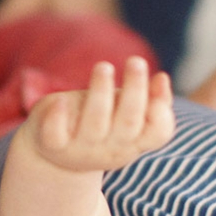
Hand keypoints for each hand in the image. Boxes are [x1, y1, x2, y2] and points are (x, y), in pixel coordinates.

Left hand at [24, 57, 174, 173]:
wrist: (55, 154)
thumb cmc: (100, 123)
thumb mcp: (126, 115)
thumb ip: (151, 100)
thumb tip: (162, 78)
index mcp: (134, 142)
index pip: (158, 133)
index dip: (162, 111)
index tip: (159, 77)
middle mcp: (111, 148)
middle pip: (128, 123)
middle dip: (134, 91)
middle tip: (136, 61)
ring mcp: (82, 149)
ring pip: (94, 124)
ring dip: (100, 94)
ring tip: (103, 66)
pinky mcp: (54, 146)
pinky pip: (56, 136)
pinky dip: (58, 118)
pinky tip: (61, 99)